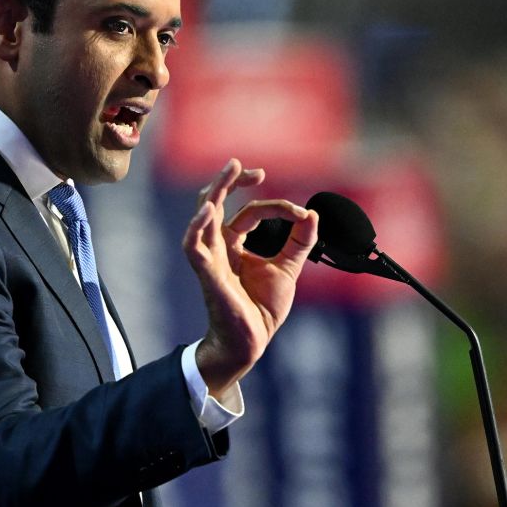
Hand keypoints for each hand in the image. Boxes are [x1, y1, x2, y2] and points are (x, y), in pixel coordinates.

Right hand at [181, 159, 318, 398]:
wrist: (251, 341)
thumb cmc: (261, 308)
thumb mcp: (287, 268)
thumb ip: (299, 241)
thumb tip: (312, 213)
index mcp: (233, 243)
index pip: (249, 212)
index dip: (276, 207)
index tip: (300, 214)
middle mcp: (218, 246)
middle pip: (215, 202)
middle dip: (230, 181)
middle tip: (245, 165)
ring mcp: (210, 258)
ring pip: (203, 216)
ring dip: (215, 191)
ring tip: (230, 170)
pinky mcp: (207, 274)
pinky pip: (193, 246)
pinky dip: (197, 227)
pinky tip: (208, 210)